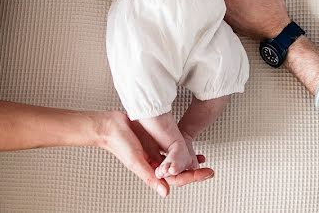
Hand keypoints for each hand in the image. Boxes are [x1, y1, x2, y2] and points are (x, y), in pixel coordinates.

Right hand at [98, 112, 213, 196]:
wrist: (110, 126)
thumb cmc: (118, 144)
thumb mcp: (136, 162)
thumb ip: (150, 177)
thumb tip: (165, 192)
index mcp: (151, 170)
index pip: (176, 177)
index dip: (192, 176)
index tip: (206, 173)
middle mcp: (154, 163)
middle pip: (178, 170)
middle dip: (194, 171)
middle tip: (209, 170)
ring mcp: (155, 152)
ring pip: (175, 160)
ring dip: (188, 160)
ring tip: (201, 160)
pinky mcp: (154, 141)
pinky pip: (169, 148)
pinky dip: (180, 149)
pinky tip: (187, 147)